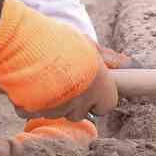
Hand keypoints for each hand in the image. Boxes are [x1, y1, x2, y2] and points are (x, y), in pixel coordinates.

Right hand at [0, 0, 118, 120]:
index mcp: (100, 89)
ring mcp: (56, 110)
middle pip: (79, 113)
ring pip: (55, 113)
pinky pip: (31, 111)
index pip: (106, 106)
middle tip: (63, 79)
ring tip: (44, 76)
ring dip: (50, 101)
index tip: (88, 86)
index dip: (97, 97)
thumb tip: (128, 64)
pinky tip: (28, 83)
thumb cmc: (62, 42)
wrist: (27, 42)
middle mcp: (80, 103)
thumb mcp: (88, 45)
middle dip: (72, 101)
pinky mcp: (32, 111)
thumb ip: (108, 58)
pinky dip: (28, 102)